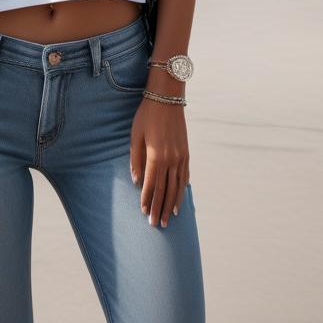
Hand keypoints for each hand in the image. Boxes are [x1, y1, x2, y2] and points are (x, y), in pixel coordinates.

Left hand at [130, 82, 189, 228]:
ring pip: (177, 186)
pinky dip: (182, 188)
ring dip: (173, 203)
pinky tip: (180, 197)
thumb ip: (136, 159)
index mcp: (156, 156)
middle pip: (165, 190)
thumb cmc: (146, 115)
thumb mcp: (135, 135)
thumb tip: (136, 181)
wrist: (167, 98)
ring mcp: (181, 156)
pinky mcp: (186, 152)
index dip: (148, 201)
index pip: (151, 185)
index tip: (145, 214)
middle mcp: (171, 159)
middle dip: (160, 208)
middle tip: (157, 224)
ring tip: (170, 218)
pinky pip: (185, 175)